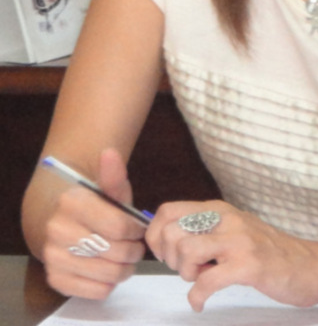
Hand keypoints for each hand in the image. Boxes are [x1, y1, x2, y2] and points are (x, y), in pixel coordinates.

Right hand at [42, 148, 146, 298]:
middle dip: (133, 250)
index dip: (135, 229)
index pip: (118, 226)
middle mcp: (57, 230)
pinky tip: (109, 268)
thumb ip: (114, 176)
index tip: (137, 227)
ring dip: (125, 267)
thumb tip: (110, 152)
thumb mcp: (107, 189)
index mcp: (71, 202)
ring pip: (109, 274)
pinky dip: (110, 282)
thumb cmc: (94, 204)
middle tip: (135, 245)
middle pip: (115, 251)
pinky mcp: (56, 279)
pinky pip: (97, 290)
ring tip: (126, 257)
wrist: (60, 220)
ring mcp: (54, 256)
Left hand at [145, 201, 317, 310]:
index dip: (156, 235)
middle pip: (172, 232)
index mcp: (219, 209)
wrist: (310, 265)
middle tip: (186, 270)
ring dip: (185, 274)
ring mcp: (239, 241)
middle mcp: (227, 219)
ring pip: (187, 251)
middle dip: (169, 258)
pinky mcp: (249, 265)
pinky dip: (197, 296)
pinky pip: (207, 281)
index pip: (168, 211)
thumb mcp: (234, 231)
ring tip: (198, 281)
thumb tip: (166, 239)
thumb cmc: (269, 253)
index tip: (165, 254)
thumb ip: (206, 231)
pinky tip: (201, 302)